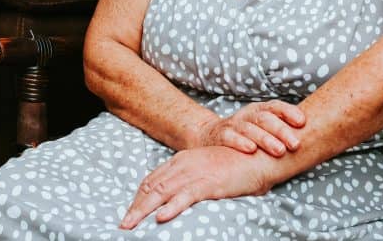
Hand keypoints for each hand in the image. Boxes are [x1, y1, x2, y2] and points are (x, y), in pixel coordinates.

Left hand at [120, 146, 271, 228]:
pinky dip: (172, 207)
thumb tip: (178, 195)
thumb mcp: (208, 168)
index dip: (139, 196)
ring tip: (131, 225)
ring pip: (162, 192)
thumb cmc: (236, 164)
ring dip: (144, 210)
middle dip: (135, 206)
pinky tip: (161, 218)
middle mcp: (185, 164)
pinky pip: (186, 196)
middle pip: (152, 186)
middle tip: (123, 224)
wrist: (259, 156)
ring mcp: (196, 173)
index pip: (152, 178)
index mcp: (183, 160)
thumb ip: (192, 178)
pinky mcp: (209, 183)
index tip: (130, 211)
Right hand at [195, 101, 305, 156]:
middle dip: (282, 131)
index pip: (275, 106)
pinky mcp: (221, 135)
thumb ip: (280, 131)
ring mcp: (233, 124)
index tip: (302, 122)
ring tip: (279, 151)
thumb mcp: (261, 128)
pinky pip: (230, 137)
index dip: (289, 112)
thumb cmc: (245, 135)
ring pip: (250, 128)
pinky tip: (251, 150)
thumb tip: (310, 137)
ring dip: (266, 139)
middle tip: (296, 144)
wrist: (210, 136)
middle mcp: (247, 114)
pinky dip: (240, 142)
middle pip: (265, 118)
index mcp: (259, 110)